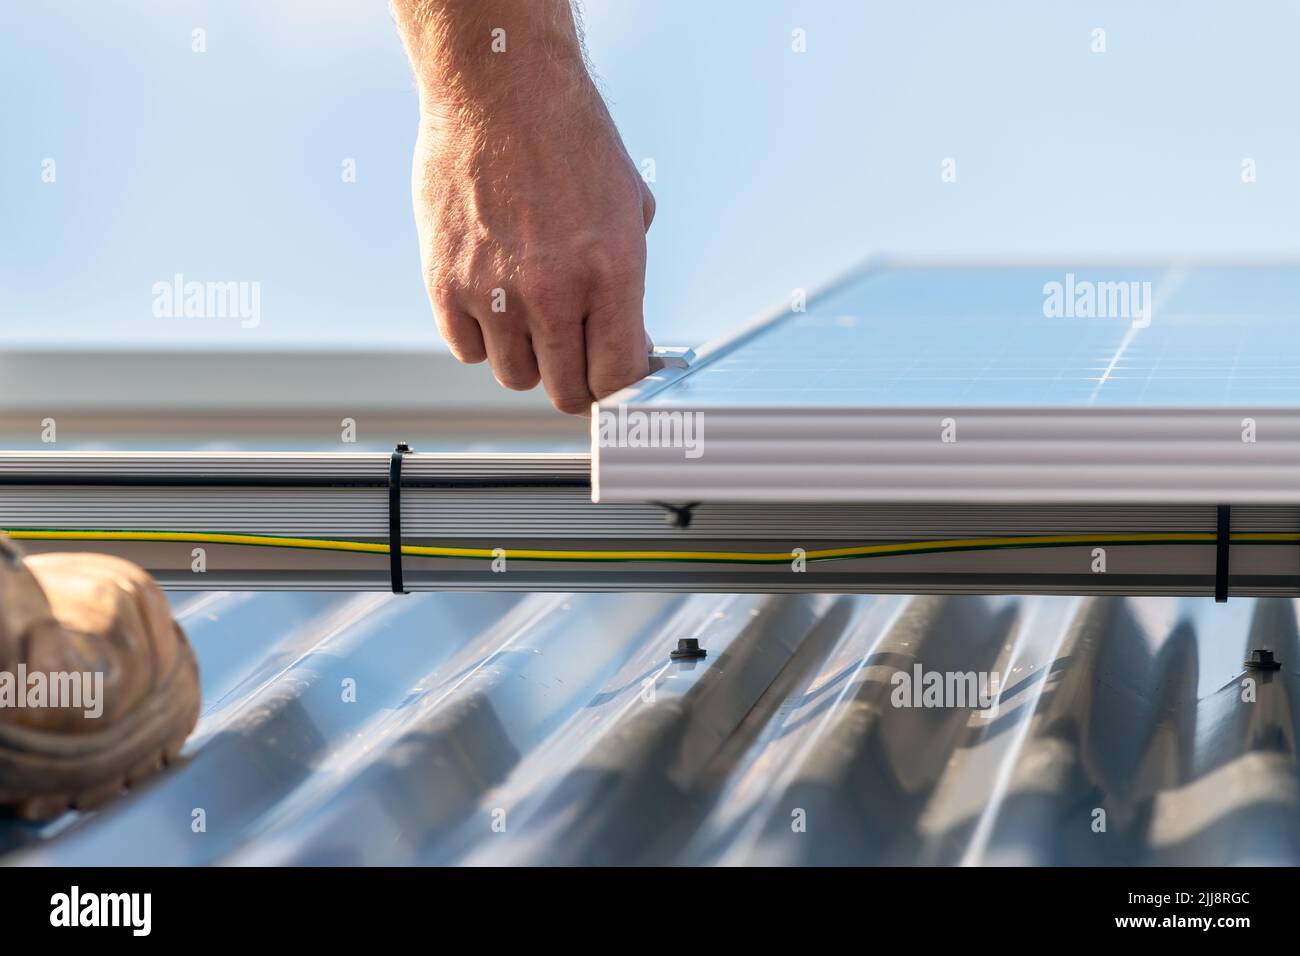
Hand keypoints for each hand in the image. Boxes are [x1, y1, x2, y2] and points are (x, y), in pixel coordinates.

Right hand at [395, 0, 654, 414]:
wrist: (501, 90)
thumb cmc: (570, 140)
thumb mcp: (628, 208)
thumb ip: (627, 282)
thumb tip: (628, 338)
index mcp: (611, 274)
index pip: (616, 377)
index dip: (615, 383)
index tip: (609, 375)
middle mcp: (554, 292)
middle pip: (564, 391)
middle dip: (573, 379)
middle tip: (572, 354)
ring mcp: (495, 293)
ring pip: (514, 375)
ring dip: (526, 356)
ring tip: (530, 316)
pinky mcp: (445, 284)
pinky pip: (467, 349)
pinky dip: (481, 337)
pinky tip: (493, 302)